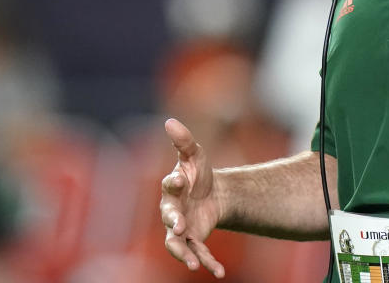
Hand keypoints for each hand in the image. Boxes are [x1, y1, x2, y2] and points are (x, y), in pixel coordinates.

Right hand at [160, 118, 225, 277]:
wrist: (212, 193)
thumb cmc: (198, 173)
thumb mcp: (194, 154)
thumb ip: (183, 140)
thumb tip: (169, 121)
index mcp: (172, 188)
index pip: (169, 185)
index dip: (173, 181)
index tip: (179, 178)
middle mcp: (172, 211)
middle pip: (169, 218)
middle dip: (173, 222)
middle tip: (178, 225)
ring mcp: (181, 229)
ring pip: (177, 245)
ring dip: (184, 254)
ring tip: (193, 264)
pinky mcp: (194, 241)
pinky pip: (199, 254)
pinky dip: (208, 263)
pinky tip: (219, 272)